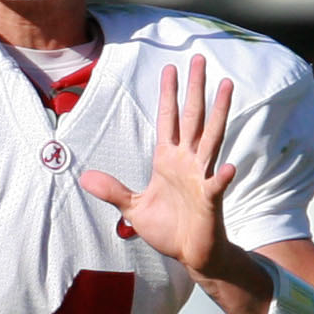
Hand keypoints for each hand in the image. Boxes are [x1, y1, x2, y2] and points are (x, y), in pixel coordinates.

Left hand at [78, 55, 241, 280]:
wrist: (189, 254)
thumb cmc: (167, 228)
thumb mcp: (132, 208)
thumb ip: (112, 191)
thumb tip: (84, 177)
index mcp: (167, 160)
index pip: (168, 120)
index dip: (168, 94)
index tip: (170, 68)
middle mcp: (187, 162)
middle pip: (193, 118)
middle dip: (195, 89)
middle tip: (200, 58)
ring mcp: (201, 177)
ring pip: (212, 138)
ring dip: (219, 113)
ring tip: (226, 85)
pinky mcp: (211, 200)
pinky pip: (217, 185)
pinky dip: (222, 177)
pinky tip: (230, 166)